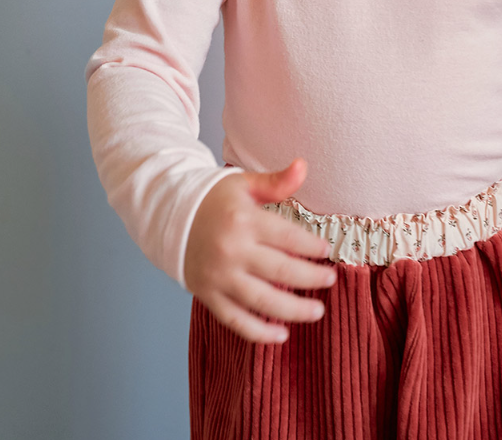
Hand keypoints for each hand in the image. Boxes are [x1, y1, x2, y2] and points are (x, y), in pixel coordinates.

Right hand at [184, 157, 336, 344]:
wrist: (171, 217)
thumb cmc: (214, 200)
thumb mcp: (243, 184)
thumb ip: (276, 182)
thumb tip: (303, 165)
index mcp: (244, 220)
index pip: (289, 238)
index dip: (312, 246)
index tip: (327, 251)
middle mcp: (232, 251)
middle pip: (281, 272)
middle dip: (311, 278)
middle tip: (330, 280)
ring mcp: (220, 277)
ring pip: (262, 301)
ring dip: (294, 310)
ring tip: (317, 311)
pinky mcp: (208, 295)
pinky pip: (236, 320)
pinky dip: (259, 333)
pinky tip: (282, 335)